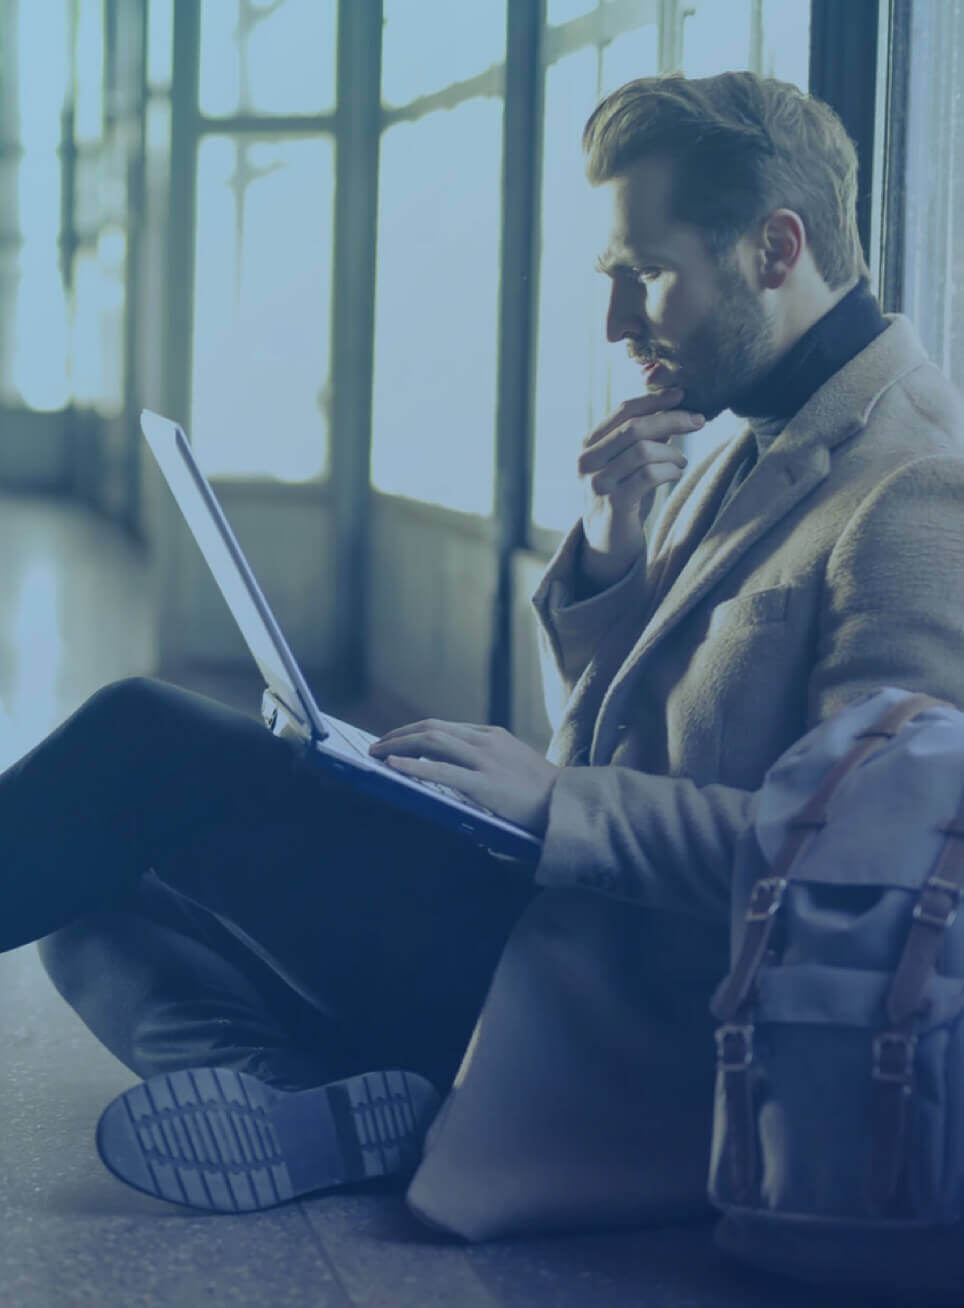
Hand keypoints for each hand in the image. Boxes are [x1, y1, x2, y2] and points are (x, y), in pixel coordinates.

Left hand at [368, 720, 559, 835]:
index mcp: (494, 736)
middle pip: (432, 728)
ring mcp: (485, 760)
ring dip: (398, 745)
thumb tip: (453, 775)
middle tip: (376, 744)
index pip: (445, 727)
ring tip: (376, 753)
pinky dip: (410, 765)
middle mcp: (487, 741)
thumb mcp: (513, 768)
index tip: (396, 739)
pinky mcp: (484, 784)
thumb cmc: (543, 796)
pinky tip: (392, 766)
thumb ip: (487, 766)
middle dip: (399, 734)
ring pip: (431, 741)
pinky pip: (438, 771)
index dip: (415, 731)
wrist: (570, 807)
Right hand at [577, 386, 702, 586]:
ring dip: (672, 452)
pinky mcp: (614, 504)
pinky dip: (669, 471)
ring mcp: (598, 483)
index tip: (682, 394)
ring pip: (643, 451)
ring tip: (681, 461)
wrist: (606, 545)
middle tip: (699, 420)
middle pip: (635, 427)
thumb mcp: (629, 463)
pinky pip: (649, 476)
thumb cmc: (623, 498)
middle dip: (672, 419)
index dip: (655, 400)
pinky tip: (675, 474)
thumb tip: (674, 405)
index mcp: (589, 445)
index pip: (624, 411)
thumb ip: (644, 437)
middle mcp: (588, 461)